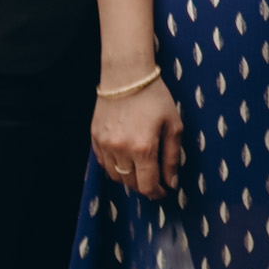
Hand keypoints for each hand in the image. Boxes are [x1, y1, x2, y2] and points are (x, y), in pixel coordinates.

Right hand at [91, 70, 183, 194]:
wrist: (126, 75)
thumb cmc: (155, 97)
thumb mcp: (173, 125)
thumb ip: (172, 157)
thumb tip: (171, 182)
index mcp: (143, 148)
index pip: (148, 185)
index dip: (157, 193)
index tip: (164, 191)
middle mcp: (121, 150)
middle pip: (131, 184)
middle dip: (145, 186)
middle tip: (155, 181)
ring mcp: (105, 145)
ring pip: (115, 176)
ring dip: (129, 179)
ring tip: (140, 170)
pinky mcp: (94, 138)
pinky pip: (103, 163)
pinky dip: (114, 167)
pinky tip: (125, 160)